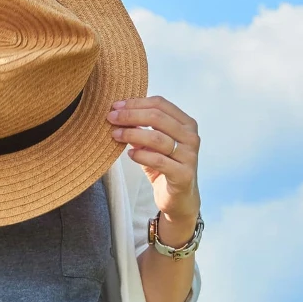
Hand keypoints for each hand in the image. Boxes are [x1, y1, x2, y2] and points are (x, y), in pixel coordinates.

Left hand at [108, 95, 200, 223]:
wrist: (179, 199)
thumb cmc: (165, 167)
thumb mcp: (153, 145)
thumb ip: (141, 129)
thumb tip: (119, 113)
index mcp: (186, 123)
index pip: (160, 104)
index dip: (136, 102)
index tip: (116, 106)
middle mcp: (191, 137)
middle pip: (157, 117)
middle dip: (131, 115)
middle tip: (111, 118)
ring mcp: (189, 156)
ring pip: (156, 138)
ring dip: (132, 134)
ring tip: (116, 135)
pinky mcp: (183, 174)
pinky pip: (158, 160)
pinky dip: (141, 155)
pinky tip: (130, 155)